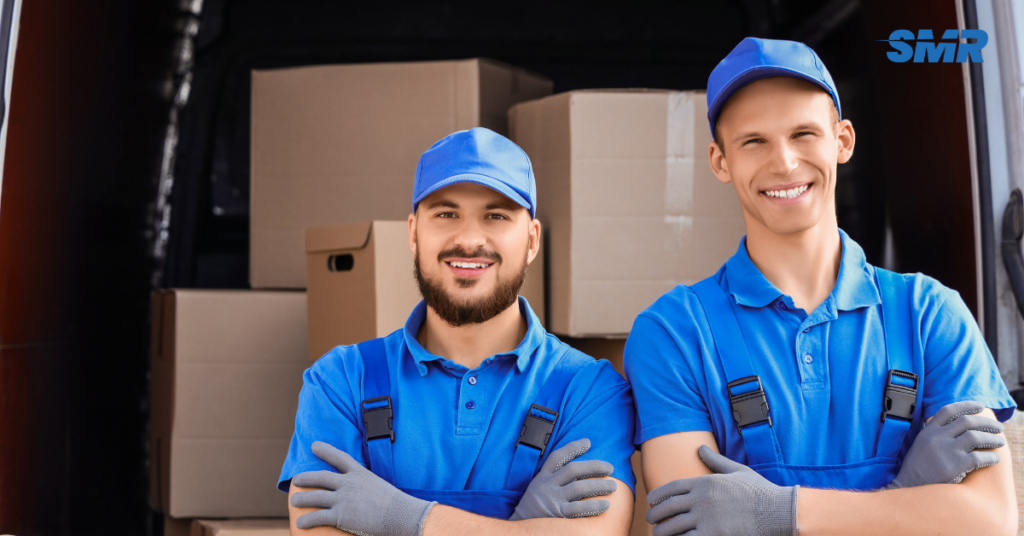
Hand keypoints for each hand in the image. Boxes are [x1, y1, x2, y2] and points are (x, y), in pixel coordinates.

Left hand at [290, 441, 435, 535]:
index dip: (325, 450)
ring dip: (301, 499)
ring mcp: (343, 499)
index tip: (314, 445)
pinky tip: (299, 524)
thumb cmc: (397, 504)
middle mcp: (348, 484)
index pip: (339, 457)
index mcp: (360, 473)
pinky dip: (306, 521)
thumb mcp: (381, 487)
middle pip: (321, 477)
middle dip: (306, 478)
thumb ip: (368, 488)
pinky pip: (317, 518)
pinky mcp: (340, 516)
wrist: (400, 514)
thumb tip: (364, 497)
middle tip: (296, 479)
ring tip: (293, 500)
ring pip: (315, 497)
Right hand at [509, 438, 617, 519]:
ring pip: (580, 488)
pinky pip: (579, 509)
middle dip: (594, 466)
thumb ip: (553, 479)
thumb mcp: (538, 489)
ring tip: (614, 486)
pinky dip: (594, 506)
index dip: (572, 447)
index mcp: (542, 477)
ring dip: (599, 485)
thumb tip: (578, 472)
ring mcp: (552, 500)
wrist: (521, 530)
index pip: (557, 457)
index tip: (588, 442)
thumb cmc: (534, 510)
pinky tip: (606, 505)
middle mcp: (547, 486)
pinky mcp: (558, 515)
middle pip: (573, 470)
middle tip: (610, 468)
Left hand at [646, 445, 795, 535]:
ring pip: (673, 527)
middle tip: (651, 520)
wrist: (778, 511)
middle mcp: (701, 499)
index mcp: (705, 482)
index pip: (671, 488)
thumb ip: (715, 461)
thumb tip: (700, 448)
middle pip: (668, 508)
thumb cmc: (760, 491)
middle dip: (656, 515)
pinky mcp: (713, 535)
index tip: (651, 502)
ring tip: (658, 534)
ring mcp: (706, 518)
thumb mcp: (737, 471)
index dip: (657, 495)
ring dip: (662, 532)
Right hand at [889, 400, 1003, 487]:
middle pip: (967, 421)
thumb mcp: (921, 444)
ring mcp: (945, 451)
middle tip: (998, 427)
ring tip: (1000, 442)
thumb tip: (958, 426)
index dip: (966, 405)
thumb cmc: (918, 467)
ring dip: (992, 438)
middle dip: (987, 422)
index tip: (980, 406)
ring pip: (976, 437)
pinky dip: (991, 457)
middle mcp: (937, 438)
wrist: (909, 487)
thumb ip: (936, 434)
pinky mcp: (954, 466)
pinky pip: (979, 457)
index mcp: (928, 431)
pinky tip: (995, 459)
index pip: (949, 411)